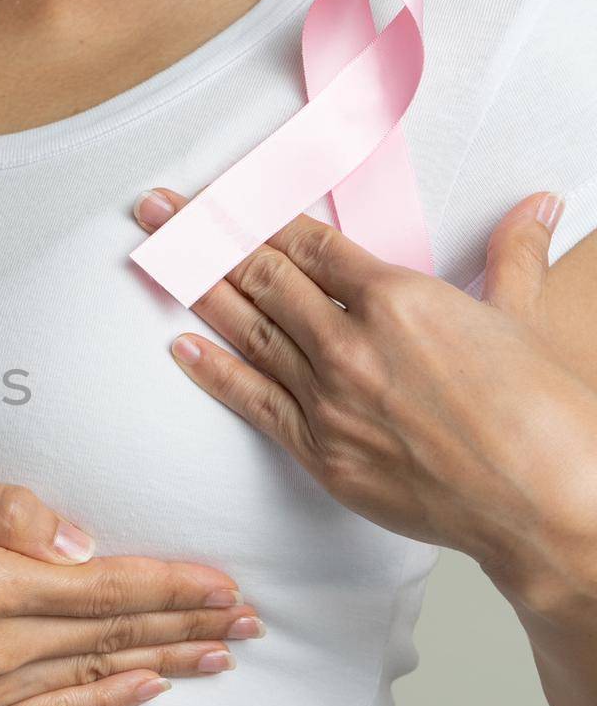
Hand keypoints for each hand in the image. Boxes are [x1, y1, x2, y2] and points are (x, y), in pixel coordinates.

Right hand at [0, 466, 261, 705]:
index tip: (226, 582)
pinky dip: (102, 701)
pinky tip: (146, 688)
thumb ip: (8, 508)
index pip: (103, 585)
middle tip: (251, 620)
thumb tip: (86, 542)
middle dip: (188, 624)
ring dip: (162, 662)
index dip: (172, 584)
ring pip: (90, 674)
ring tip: (221, 654)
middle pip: (110, 633)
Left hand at [133, 187, 596, 611]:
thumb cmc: (547, 417)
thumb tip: (537, 208)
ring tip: (157, 256)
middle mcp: (352, 342)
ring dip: (198, 289)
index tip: (231, 201)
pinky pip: (252, 401)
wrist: (545, 505)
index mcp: (400, 299)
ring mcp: (329, 398)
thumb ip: (513, 259)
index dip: (266, 219)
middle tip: (164, 210)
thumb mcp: (527, 319)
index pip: (314, 246)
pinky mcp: (319, 452)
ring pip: (249, 331)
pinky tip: (181, 345)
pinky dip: (213, 370)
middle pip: (266, 278)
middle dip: (209, 237)